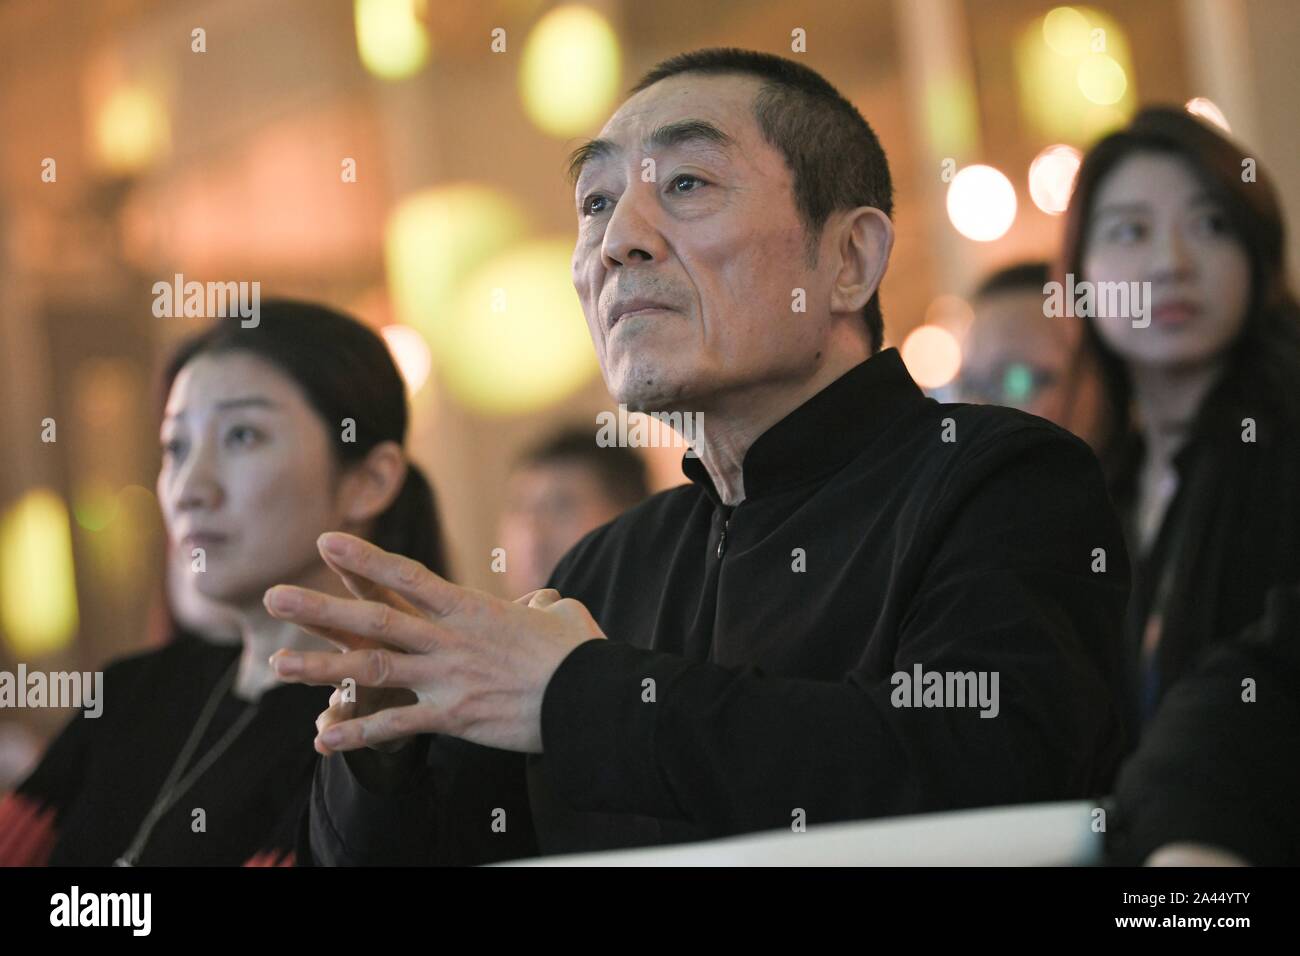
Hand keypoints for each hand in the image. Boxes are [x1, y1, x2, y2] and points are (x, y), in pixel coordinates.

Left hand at [265, 532, 605, 754]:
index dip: (364, 560)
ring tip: (277, 663)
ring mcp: (448, 678)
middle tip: (274, 596)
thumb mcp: (562, 615)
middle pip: (375, 619)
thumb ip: (540, 604)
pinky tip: (322, 741)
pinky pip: (396, 726)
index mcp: (471, 609)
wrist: (589, 697)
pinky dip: (358, 733)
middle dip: (320, 608)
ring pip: (373, 668)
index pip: (407, 577)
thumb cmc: (580, 654)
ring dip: (322, 667)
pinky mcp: (454, 717)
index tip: (325, 542)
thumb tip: (540, 602)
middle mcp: (450, 640)